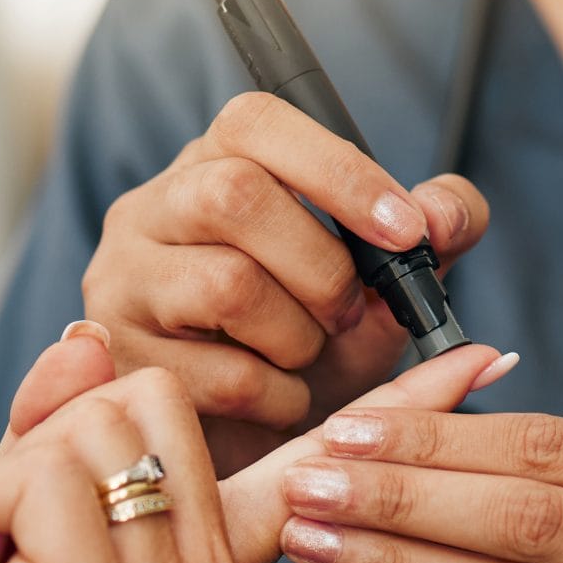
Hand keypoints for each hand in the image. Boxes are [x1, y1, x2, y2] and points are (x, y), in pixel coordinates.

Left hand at [0, 332, 522, 562]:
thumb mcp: (16, 505)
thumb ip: (64, 418)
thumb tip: (90, 338)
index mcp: (215, 559)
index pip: (316, 469)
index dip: (400, 408)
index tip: (484, 357)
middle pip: (148, 395)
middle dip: (50, 444)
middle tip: (17, 542)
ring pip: (88, 428)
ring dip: (4, 485)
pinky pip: (36, 475)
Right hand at [80, 92, 489, 473]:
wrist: (259, 441)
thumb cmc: (315, 338)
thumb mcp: (385, 278)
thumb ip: (436, 230)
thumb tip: (442, 214)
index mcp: (215, 163)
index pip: (255, 122)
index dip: (337, 171)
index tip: (405, 230)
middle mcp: (151, 209)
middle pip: (233, 194)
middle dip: (321, 265)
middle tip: (352, 311)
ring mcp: (122, 282)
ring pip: (226, 285)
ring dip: (300, 336)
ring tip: (308, 357)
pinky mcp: (121, 361)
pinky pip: (221, 375)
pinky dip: (280, 396)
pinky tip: (282, 399)